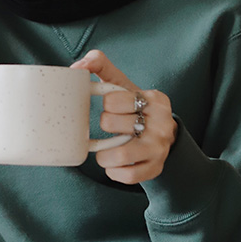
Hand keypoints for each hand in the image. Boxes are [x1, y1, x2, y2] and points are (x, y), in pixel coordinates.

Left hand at [70, 49, 177, 184]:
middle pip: (110, 124)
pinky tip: (116, 163)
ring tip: (108, 148)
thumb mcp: (122, 84)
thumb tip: (78, 66)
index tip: (114, 106)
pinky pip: (126, 175)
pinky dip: (114, 171)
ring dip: (104, 154)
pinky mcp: (155, 168)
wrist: (161, 135)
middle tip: (113, 125)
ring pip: (118, 155)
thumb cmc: (134, 107)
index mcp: (155, 99)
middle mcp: (162, 123)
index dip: (107, 104)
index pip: (112, 99)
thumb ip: (101, 66)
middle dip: (106, 125)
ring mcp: (160, 148)